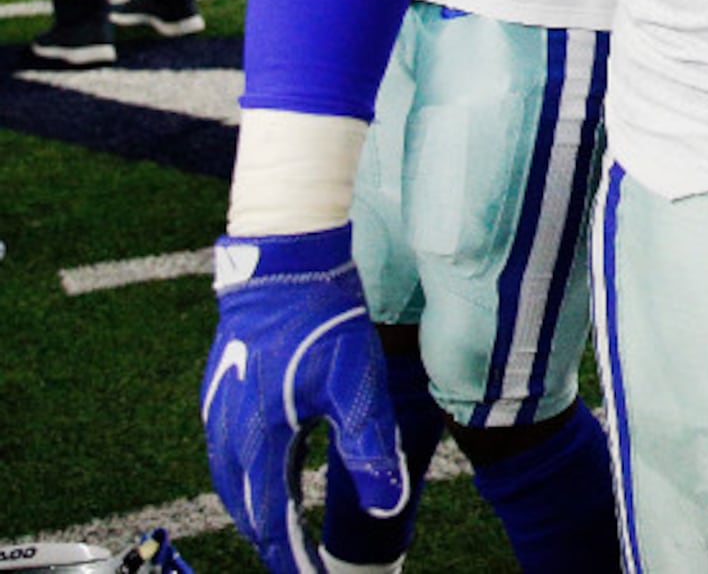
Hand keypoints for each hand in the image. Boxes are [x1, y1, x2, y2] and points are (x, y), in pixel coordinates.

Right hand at [204, 227, 409, 572]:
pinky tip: (280, 477)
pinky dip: (256, 479)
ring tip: (291, 533)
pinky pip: (234, 455)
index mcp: (257, 442)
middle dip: (273, 539)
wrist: (284, 265)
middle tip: (301, 563)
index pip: (271, 520)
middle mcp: (227, 436)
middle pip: (245, 508)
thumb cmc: (324, 322)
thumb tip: (387, 504)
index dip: (291, 556)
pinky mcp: (223, 394)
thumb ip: (369, 449)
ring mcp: (219, 414)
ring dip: (262, 511)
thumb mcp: (357, 387)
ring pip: (235, 483)